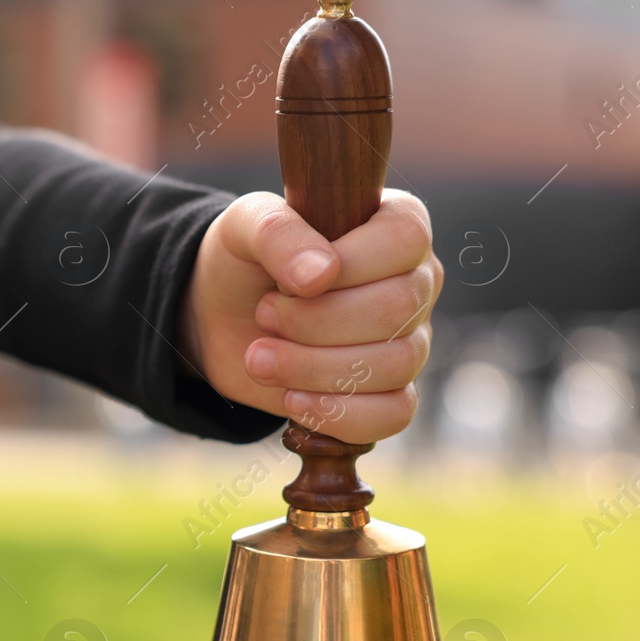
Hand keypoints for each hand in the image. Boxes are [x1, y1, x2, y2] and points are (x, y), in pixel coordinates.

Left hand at [181, 189, 440, 444]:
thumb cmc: (245, 259)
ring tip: (259, 358)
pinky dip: (337, 413)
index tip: (289, 283)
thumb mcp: (245, 226)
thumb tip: (320, 274)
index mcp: (397, 226)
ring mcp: (410, 340)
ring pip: (395, 366)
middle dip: (314, 324)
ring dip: (312, 369)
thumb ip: (279, 234)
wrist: (223, 317)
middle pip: (396, 311)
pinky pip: (394, 414)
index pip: (404, 241)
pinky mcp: (391, 391)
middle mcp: (416, 281)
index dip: (347, 266)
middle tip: (263, 315)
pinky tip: (291, 399)